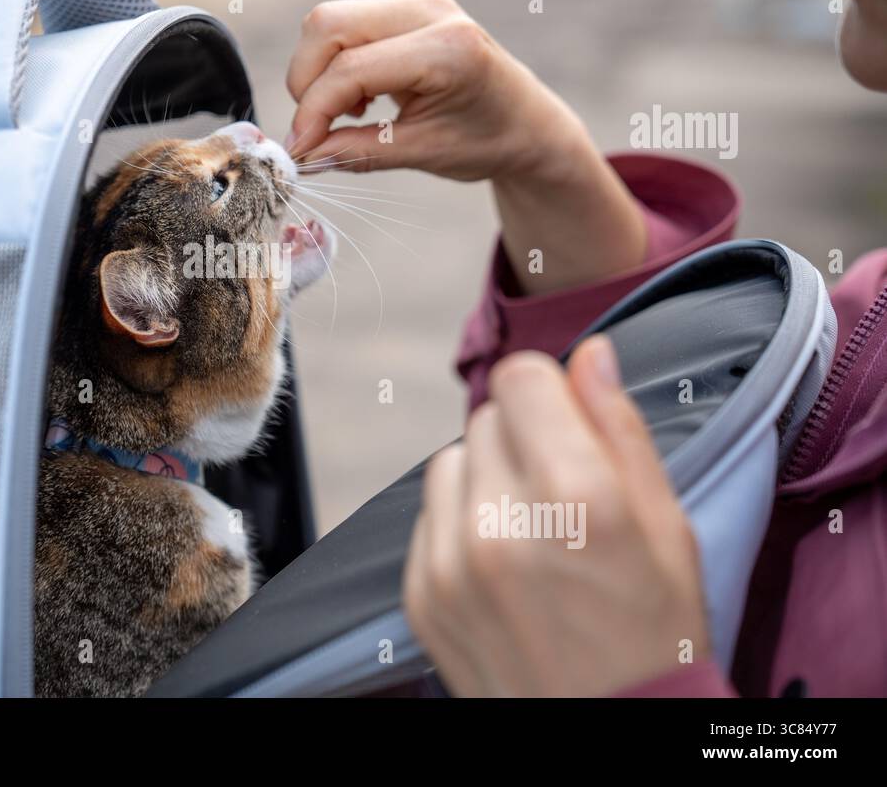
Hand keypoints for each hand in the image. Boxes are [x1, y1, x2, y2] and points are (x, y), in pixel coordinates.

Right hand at [284, 0, 646, 293]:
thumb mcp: (422, 155)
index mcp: (447, 50)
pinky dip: (336, 64)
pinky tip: (362, 99)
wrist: (529, 124)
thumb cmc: (487, 143)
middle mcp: (431, 13)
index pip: (351, 69)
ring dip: (320, 71)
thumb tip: (301, 155)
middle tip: (317, 129)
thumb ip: (357, 152)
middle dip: (307, 81)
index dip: (313, 111)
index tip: (301, 152)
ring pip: (331, 21)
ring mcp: (419, 5)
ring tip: (349, 114)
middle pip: (328, 25)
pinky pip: (347, 26)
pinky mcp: (408, 10)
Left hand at [402, 336, 709, 696]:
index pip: (520, 377)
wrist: (607, 738)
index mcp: (578, 498)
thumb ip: (621, 430)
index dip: (548, 392)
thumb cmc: (655, 639)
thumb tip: (590, 352)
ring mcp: (451, 563)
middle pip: (486, 417)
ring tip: (532, 531)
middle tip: (562, 496)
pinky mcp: (420, 594)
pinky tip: (503, 565)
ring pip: (450, 461)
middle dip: (524, 439)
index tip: (566, 420)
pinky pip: (427, 517)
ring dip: (486, 478)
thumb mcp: (669, 530)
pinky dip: (460, 525)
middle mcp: (502, 525)